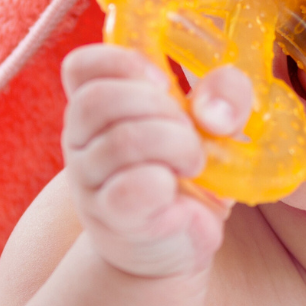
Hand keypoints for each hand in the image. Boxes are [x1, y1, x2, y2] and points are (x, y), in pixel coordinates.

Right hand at [60, 44, 249, 277]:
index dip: (121, 63)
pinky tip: (175, 190)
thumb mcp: (212, 123)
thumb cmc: (186, 174)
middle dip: (160, 107)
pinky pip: (130, 187)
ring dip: (175, 144)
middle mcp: (81, 140)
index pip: (80, 68)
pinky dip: (164, 181)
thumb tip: (216, 113)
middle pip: (99, 99)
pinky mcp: (110, 216)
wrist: (176, 242)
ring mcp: (89, 180)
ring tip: (193, 161)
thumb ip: (225, 95)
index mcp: (98, 107)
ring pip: (121, 140)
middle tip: (188, 130)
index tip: (164, 82)